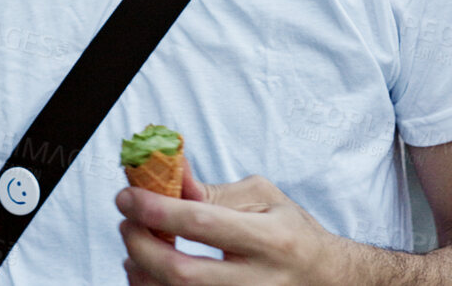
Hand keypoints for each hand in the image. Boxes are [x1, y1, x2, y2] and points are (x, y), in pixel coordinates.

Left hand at [116, 172, 348, 285]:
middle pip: (182, 273)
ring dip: (141, 272)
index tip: (127, 196)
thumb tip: (169, 175)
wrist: (324, 279)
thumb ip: (213, 191)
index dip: (157, 210)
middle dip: (141, 246)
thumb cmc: (291, 233)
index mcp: (270, 240)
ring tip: (134, 246)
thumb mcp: (263, 199)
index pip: (202, 224)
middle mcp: (257, 282)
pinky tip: (147, 271)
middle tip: (127, 222)